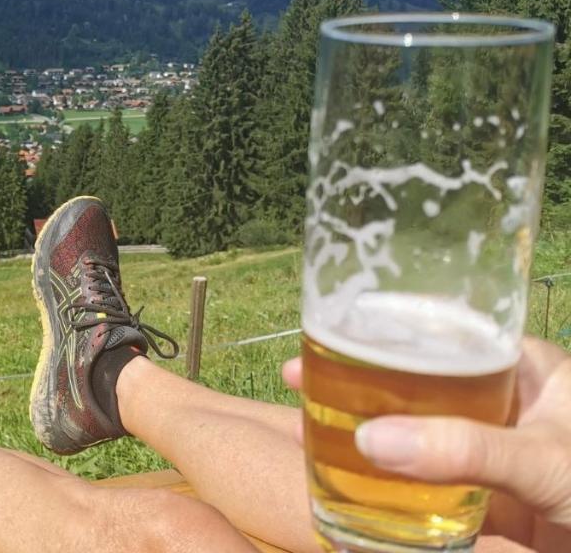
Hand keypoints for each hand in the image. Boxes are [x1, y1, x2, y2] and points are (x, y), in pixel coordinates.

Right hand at [283, 338, 570, 548]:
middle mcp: (504, 408)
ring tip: (303, 431)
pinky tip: (343, 490)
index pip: (445, 330)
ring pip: (415, 439)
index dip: (384, 328)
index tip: (329, 329)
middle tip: (296, 381)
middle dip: (357, 383)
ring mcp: (494, 460)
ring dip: (362, 438)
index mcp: (527, 370)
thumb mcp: (544, 459)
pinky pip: (425, 494)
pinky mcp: (489, 511)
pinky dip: (386, 495)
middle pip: (417, 384)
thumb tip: (369, 442)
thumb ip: (463, 448)